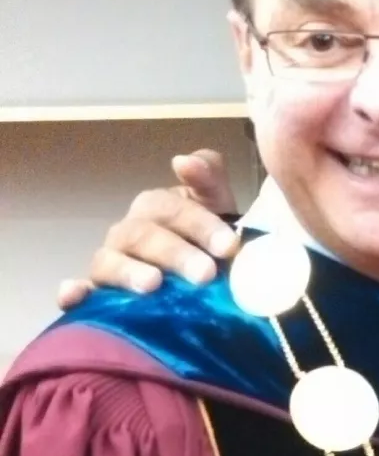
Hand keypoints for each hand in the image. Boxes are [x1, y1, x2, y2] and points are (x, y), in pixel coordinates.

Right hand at [57, 150, 241, 308]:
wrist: (211, 279)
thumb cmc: (211, 239)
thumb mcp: (218, 206)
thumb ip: (208, 178)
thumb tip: (183, 160)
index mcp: (156, 206)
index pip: (172, 209)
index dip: (201, 225)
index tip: (228, 247)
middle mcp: (129, 231)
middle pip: (143, 236)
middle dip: (175, 253)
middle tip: (205, 274)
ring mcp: (111, 261)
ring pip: (110, 261)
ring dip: (129, 272)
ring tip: (153, 285)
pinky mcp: (99, 293)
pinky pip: (81, 292)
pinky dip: (73, 293)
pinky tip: (73, 296)